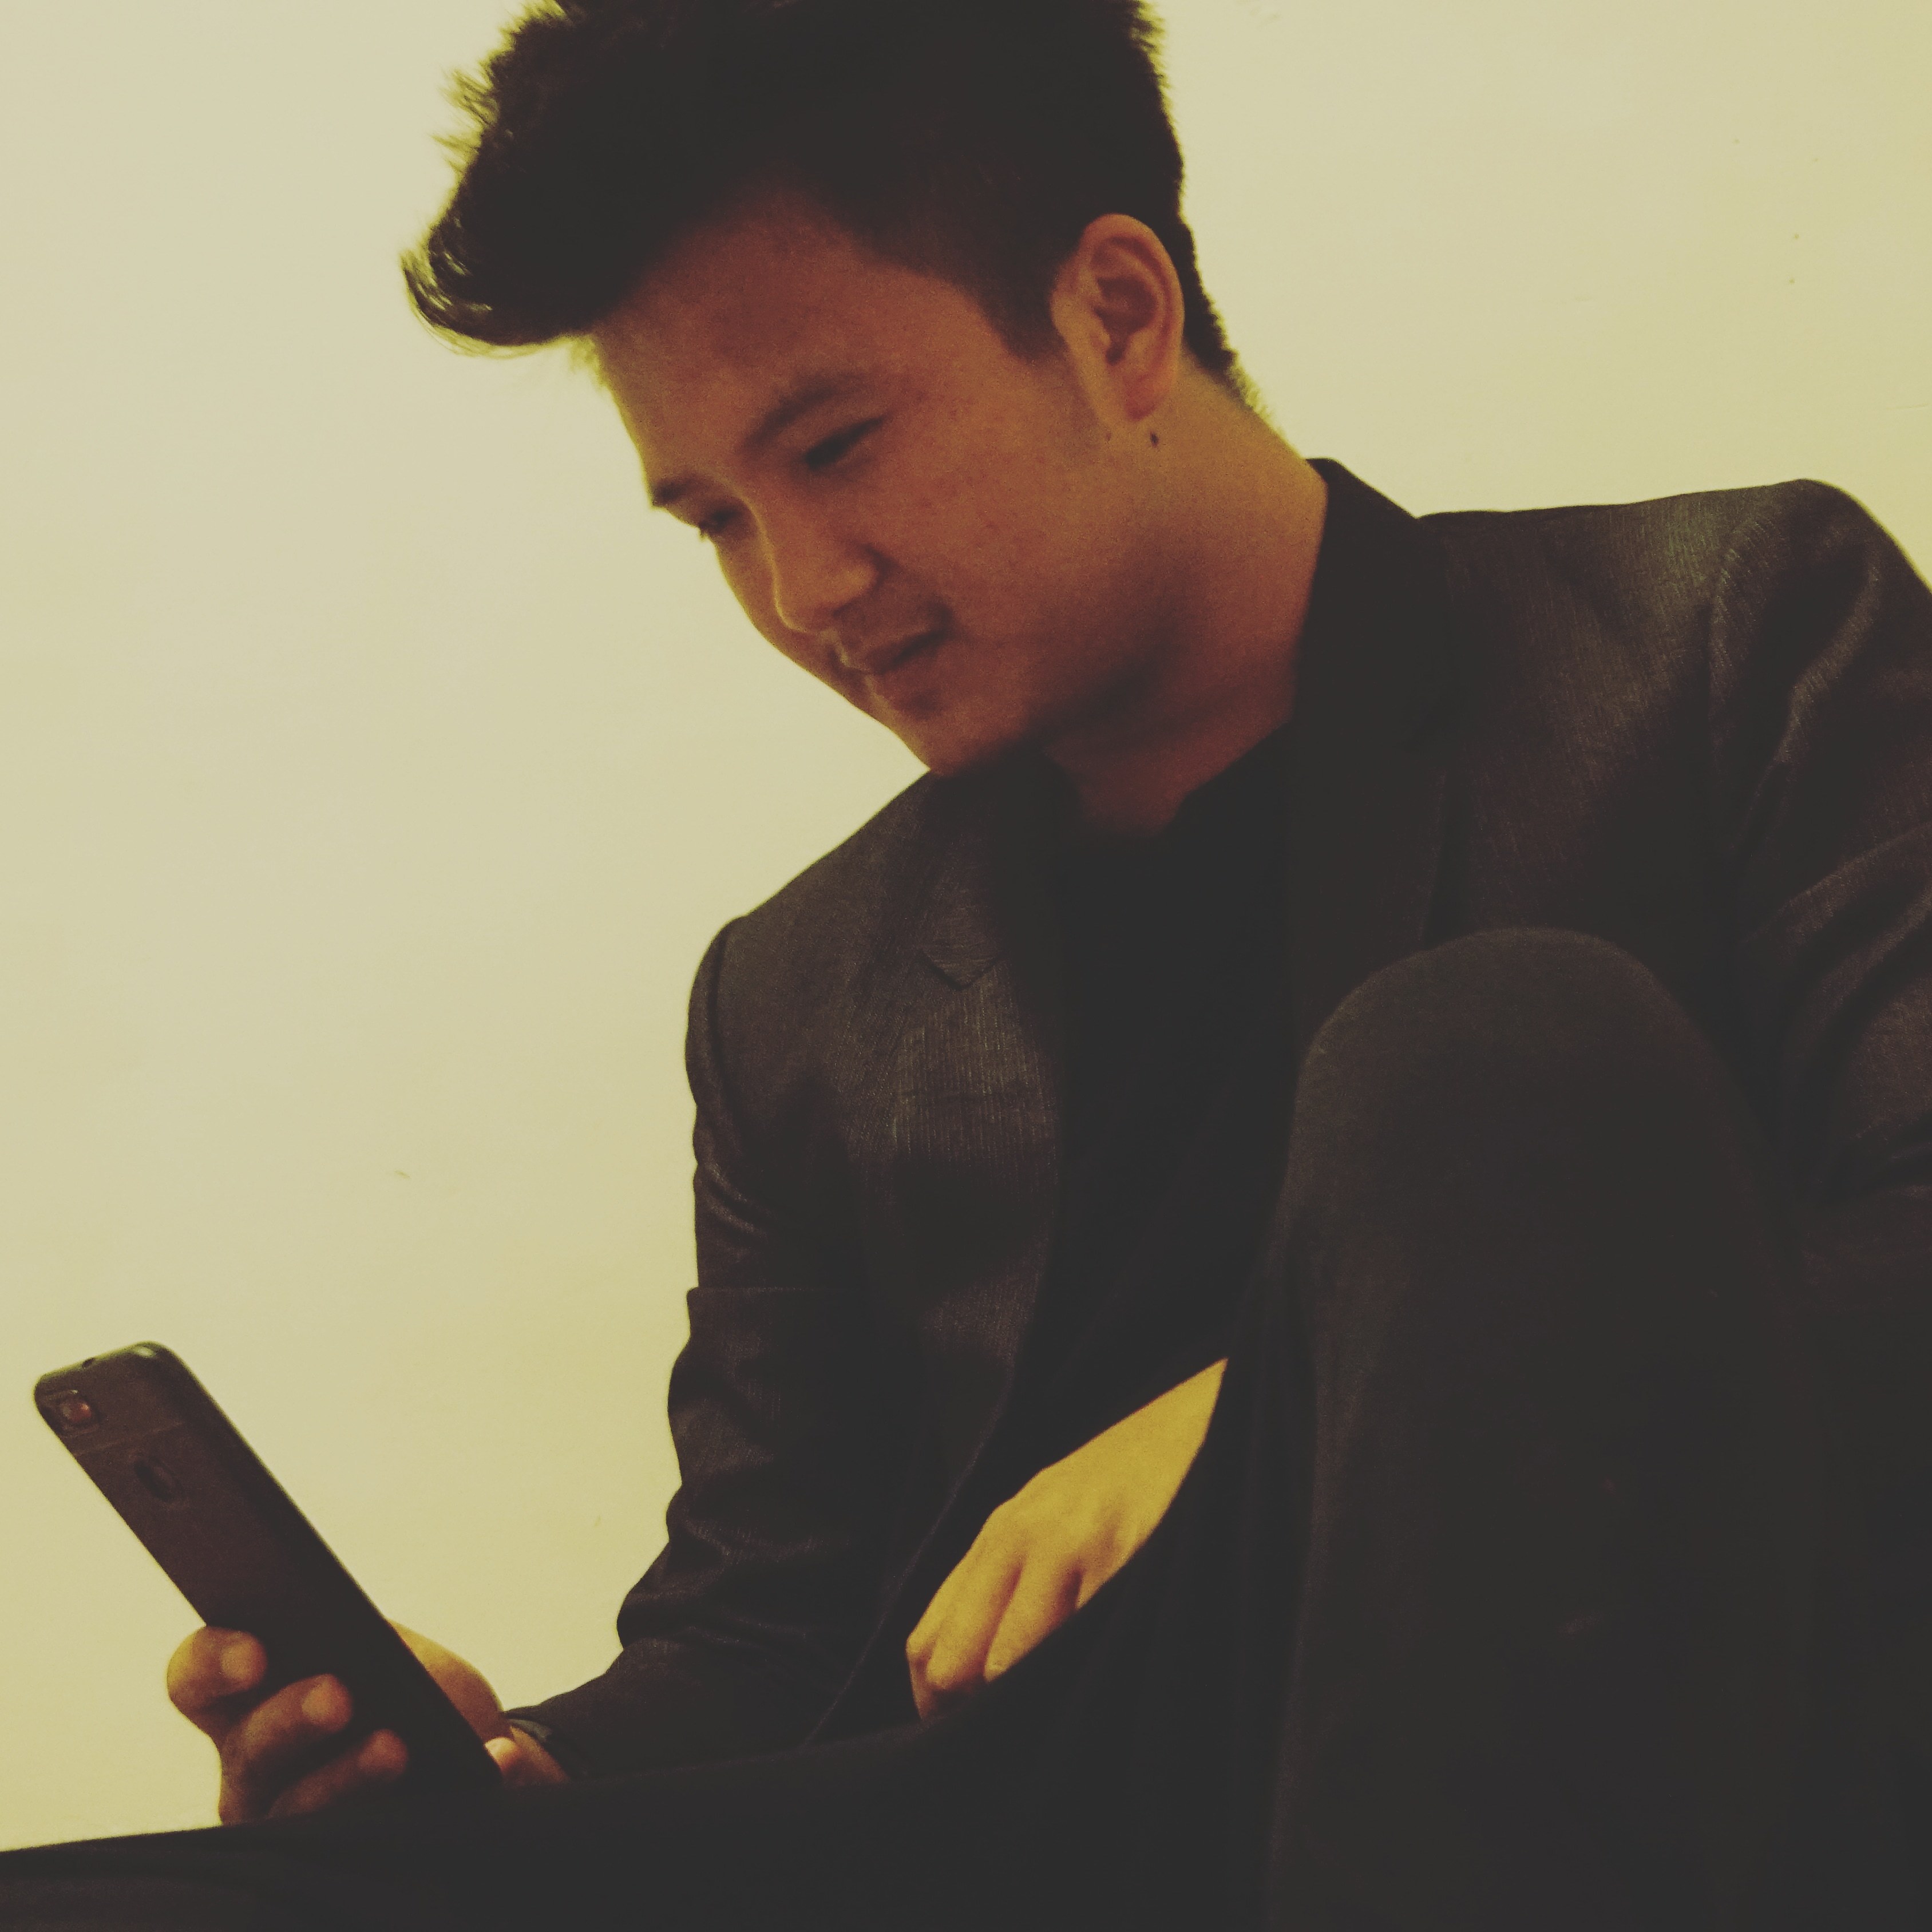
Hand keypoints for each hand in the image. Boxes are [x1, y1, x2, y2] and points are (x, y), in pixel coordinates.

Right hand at [166, 1622, 567, 1821]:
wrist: (478, 1750)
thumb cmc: (416, 1690)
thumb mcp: (396, 1652)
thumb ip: (373, 1642)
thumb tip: (364, 1639)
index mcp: (254, 1699)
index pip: (198, 1679)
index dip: (213, 1663)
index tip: (254, 1653)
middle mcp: (256, 1769)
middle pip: (249, 1749)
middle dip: (290, 1721)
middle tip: (337, 1696)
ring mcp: (292, 1828)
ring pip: (300, 1811)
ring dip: (349, 1775)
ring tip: (396, 1747)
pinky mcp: (349, 1864)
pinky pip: (390, 1841)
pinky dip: (458, 1790)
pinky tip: (492, 1760)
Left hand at [905, 1358, 1224, 1720]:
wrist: (1202, 1418)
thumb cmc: (1127, 1482)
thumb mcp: (1052, 1514)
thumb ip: (1009, 1579)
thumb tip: (964, 1676)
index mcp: (998, 1533)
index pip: (927, 1641)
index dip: (933, 1707)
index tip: (960, 1739)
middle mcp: (1021, 1535)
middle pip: (956, 1662)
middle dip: (976, 1715)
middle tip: (1013, 1736)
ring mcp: (1072, 1543)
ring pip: (1011, 1663)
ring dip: (1033, 1701)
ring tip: (1066, 1707)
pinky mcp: (1123, 1552)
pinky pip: (1086, 1644)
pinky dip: (1092, 1677)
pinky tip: (1114, 1673)